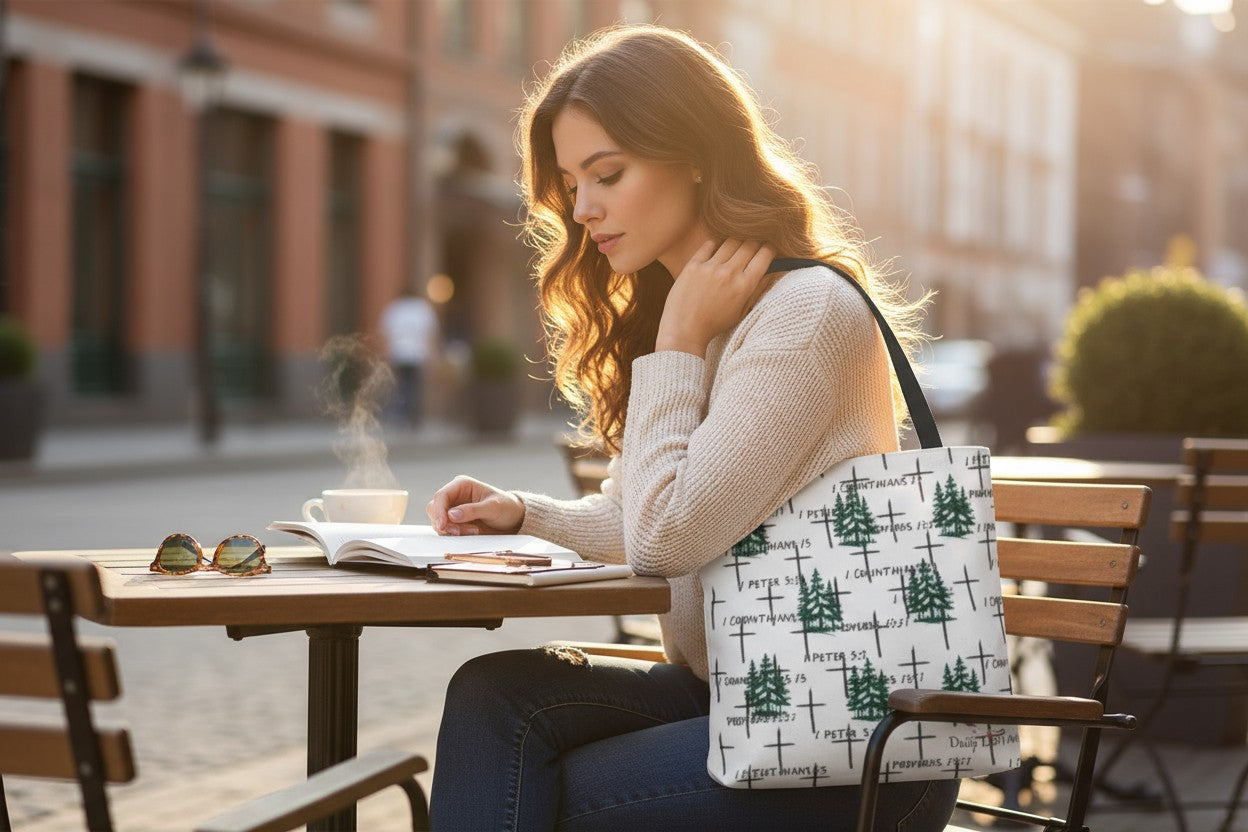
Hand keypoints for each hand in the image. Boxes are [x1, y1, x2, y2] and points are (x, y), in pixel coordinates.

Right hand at [426, 475, 524, 535]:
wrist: (513, 519)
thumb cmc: (506, 508)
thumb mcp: (493, 508)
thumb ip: (472, 510)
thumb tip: (451, 514)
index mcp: (462, 485)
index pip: (442, 495)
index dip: (439, 511)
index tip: (442, 525)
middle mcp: (455, 495)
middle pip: (435, 508)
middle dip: (444, 522)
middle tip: (459, 532)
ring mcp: (453, 508)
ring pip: (438, 520)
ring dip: (450, 529)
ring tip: (472, 531)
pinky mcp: (455, 521)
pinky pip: (446, 529)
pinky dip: (454, 534)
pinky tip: (470, 533)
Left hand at [656, 239, 776, 356]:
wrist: (684, 330)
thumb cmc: (715, 324)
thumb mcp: (741, 312)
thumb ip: (757, 290)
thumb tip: (773, 272)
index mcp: (744, 286)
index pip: (765, 255)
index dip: (770, 249)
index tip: (768, 250)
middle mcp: (729, 273)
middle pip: (750, 244)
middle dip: (755, 243)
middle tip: (752, 248)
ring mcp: (710, 267)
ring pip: (731, 241)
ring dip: (737, 242)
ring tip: (734, 250)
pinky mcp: (693, 265)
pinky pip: (710, 244)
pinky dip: (716, 245)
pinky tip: (717, 252)